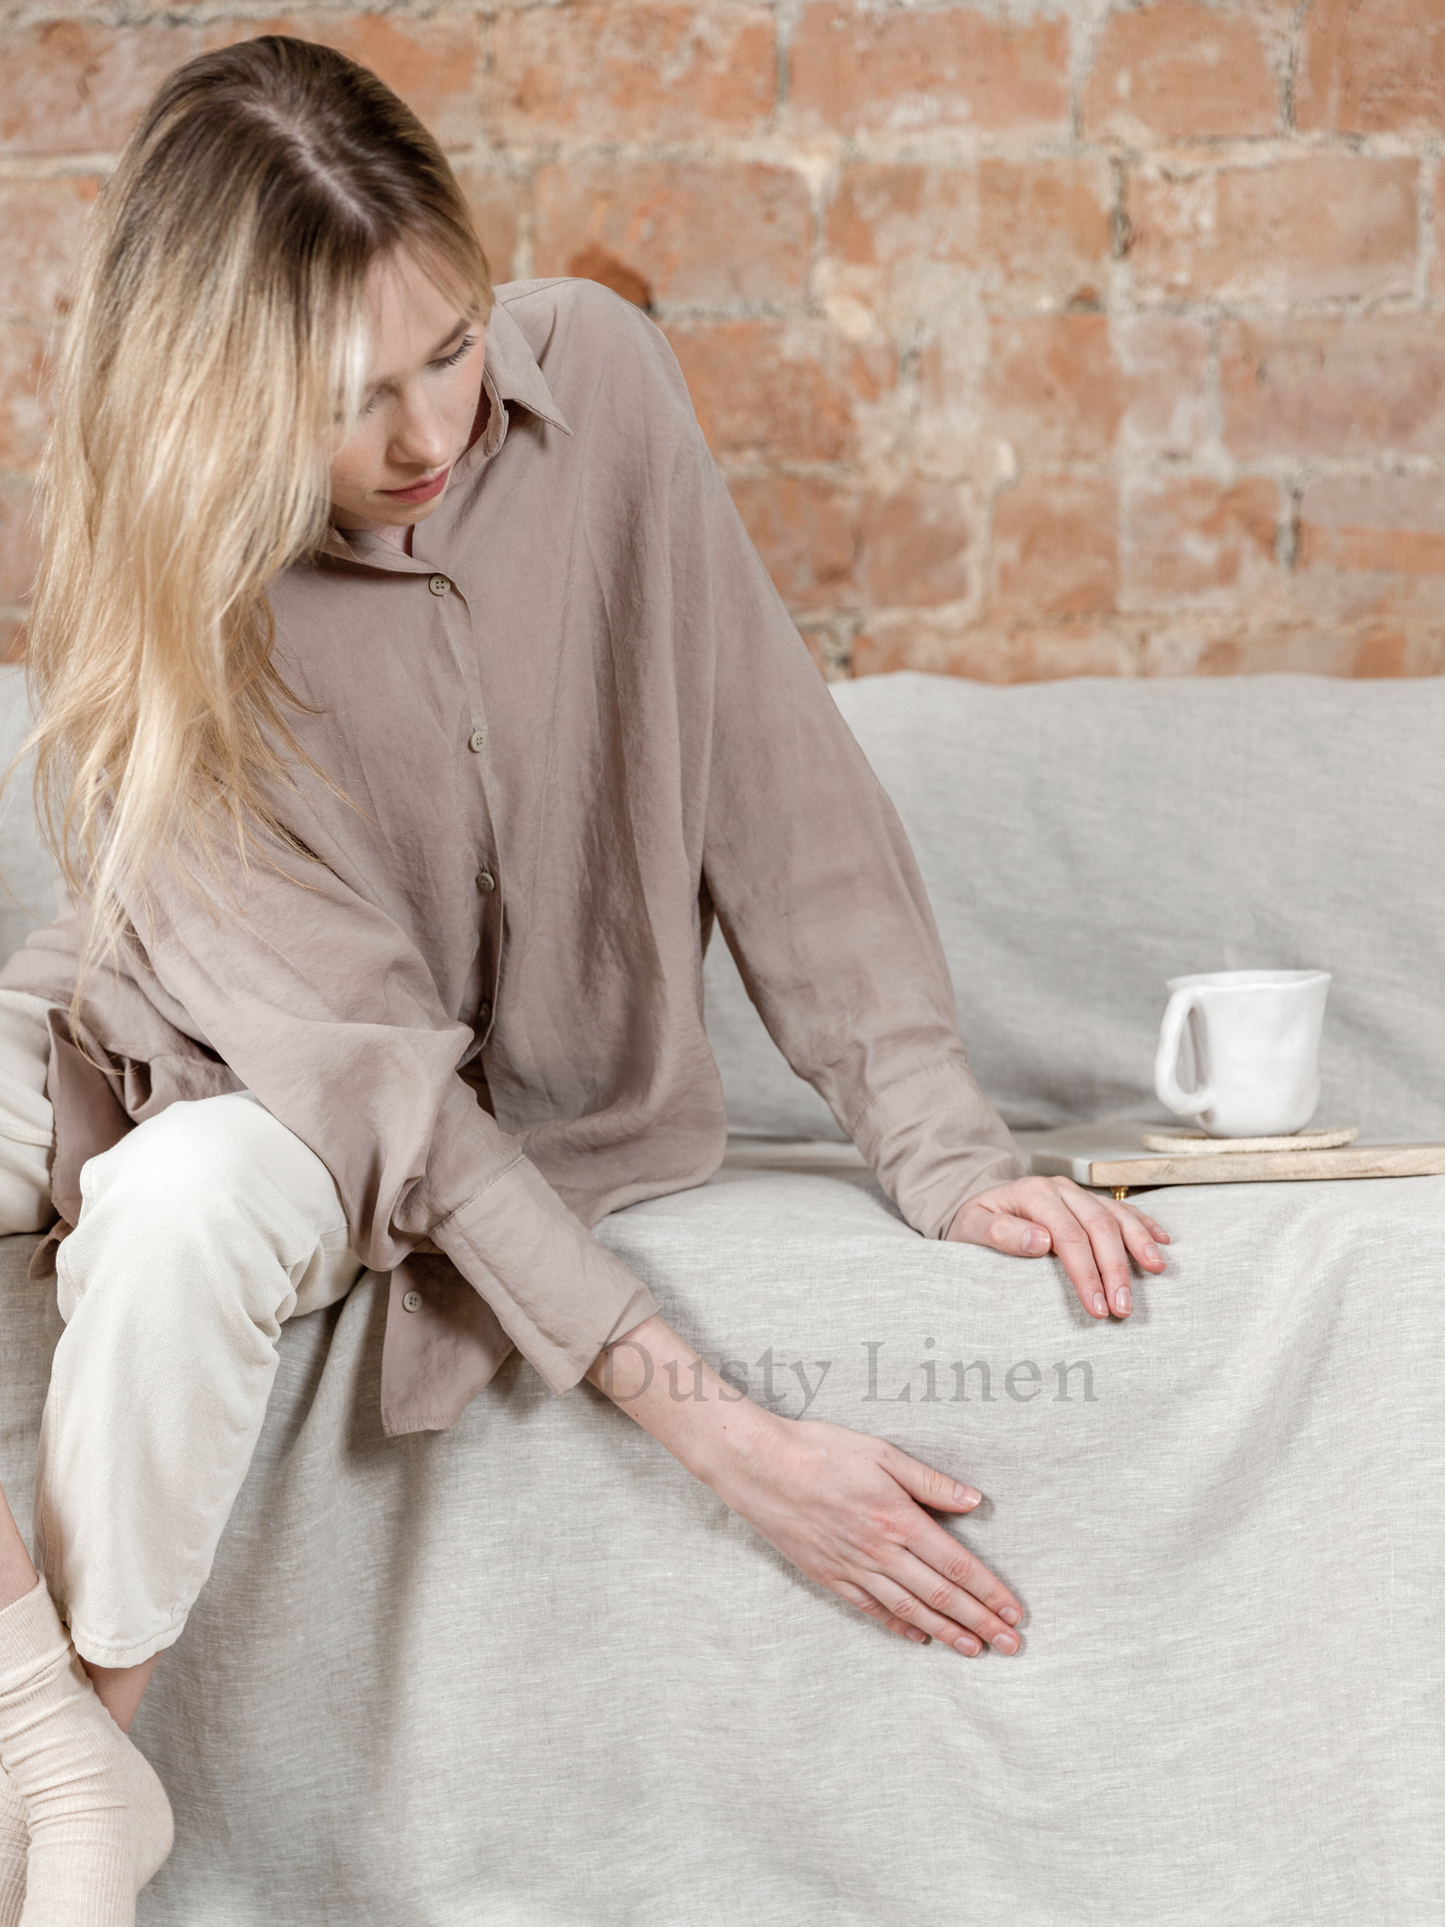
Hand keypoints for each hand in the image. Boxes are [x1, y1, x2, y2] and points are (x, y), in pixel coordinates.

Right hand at [706, 1407, 1021, 1656]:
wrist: (760, 1467)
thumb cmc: (822, 1451)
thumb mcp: (882, 1453)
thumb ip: (930, 1481)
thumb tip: (974, 1500)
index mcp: (899, 1519)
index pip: (957, 1565)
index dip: (990, 1591)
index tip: (1015, 1612)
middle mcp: (881, 1552)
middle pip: (940, 1595)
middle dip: (980, 1622)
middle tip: (1011, 1647)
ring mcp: (853, 1568)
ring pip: (910, 1610)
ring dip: (947, 1633)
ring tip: (975, 1650)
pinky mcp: (829, 1576)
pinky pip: (871, 1609)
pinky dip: (898, 1626)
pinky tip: (918, 1637)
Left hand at [948, 1174, 1167, 1319]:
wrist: (976, 1207)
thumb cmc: (974, 1222)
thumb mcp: (972, 1228)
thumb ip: (1002, 1234)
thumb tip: (1039, 1242)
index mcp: (1034, 1194)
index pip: (1068, 1236)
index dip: (1086, 1272)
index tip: (1096, 1306)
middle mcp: (1060, 1190)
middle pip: (1099, 1227)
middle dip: (1115, 1269)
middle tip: (1123, 1307)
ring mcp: (1077, 1194)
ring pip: (1116, 1216)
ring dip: (1138, 1245)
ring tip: (1156, 1272)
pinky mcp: (1088, 1202)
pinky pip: (1122, 1210)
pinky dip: (1143, 1225)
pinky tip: (1161, 1243)